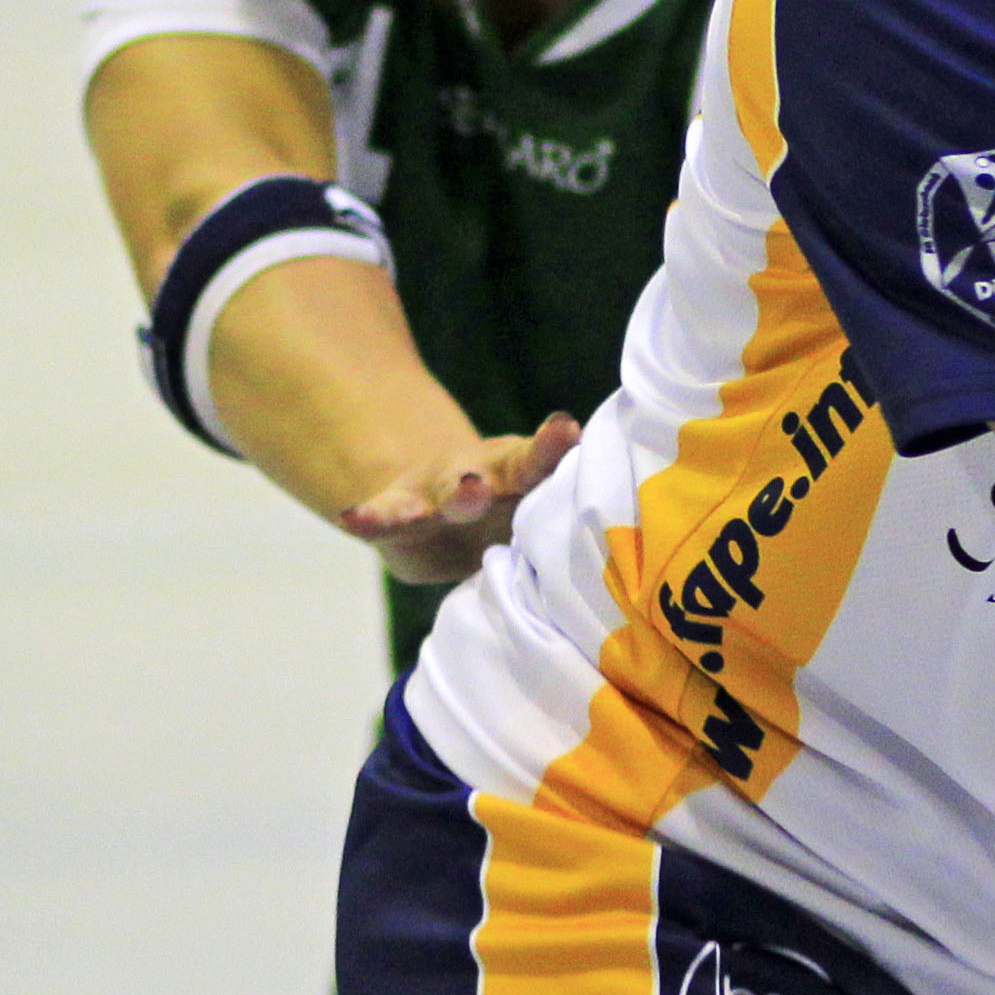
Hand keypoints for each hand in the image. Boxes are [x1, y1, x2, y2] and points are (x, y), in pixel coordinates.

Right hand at [338, 412, 582, 583]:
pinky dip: (372, 516)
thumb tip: (640, 565)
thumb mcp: (536, 513)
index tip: (566, 429)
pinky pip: (384, 518)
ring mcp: (435, 494)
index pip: (542, 462)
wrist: (435, 507)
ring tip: (462, 493)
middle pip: (496, 474)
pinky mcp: (397, 517)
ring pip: (443, 495)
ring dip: (453, 495)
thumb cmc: (507, 515)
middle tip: (490, 479)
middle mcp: (481, 476)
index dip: (552, 448)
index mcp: (522, 477)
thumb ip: (570, 523)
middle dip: (500, 474)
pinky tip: (355, 516)